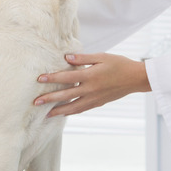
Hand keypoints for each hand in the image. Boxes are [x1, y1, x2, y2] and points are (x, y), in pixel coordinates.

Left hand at [34, 53, 150, 117]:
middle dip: (50, 99)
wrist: (135, 78)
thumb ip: (83, 58)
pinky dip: (71, 112)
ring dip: (58, 110)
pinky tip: (64, 113)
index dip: (52, 78)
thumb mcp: (101, 56)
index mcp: (90, 75)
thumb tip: (66, 57)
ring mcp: (94, 98)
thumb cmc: (119, 64)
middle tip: (35, 102)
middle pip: (66, 95)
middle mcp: (91, 89)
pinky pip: (82, 109)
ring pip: (73, 107)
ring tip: (46, 114)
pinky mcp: (98, 103)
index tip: (39, 79)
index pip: (67, 77)